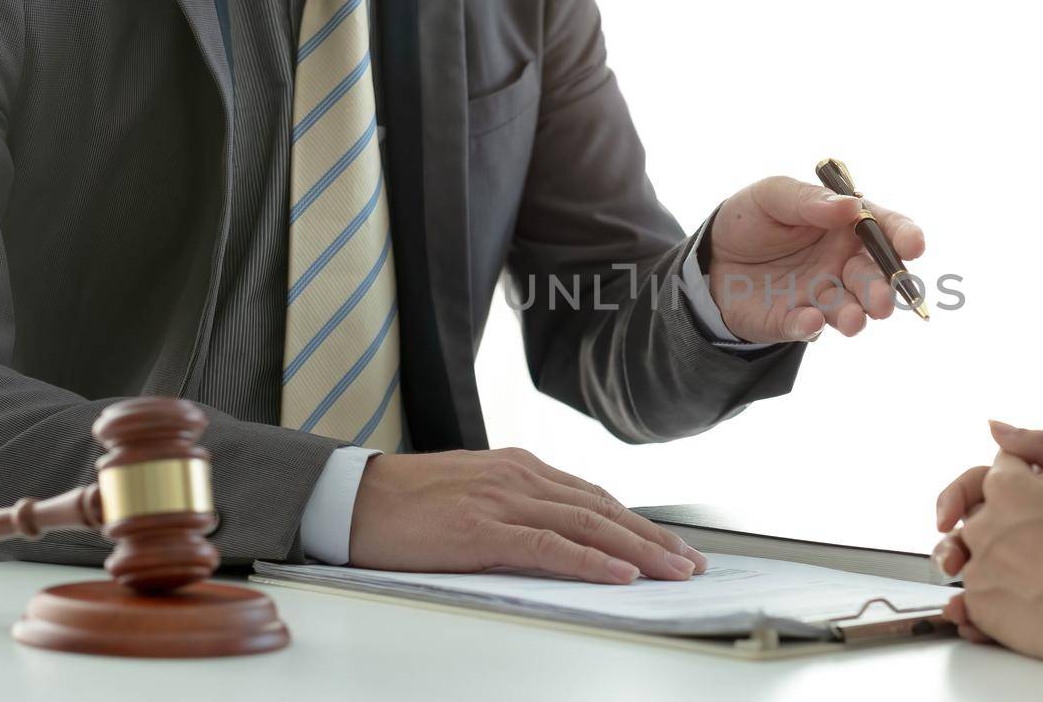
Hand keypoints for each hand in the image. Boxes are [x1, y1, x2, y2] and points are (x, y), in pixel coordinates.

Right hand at [348, 448, 707, 582]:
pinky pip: (550, 546)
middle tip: (691, 564)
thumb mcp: (474, 494)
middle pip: (603, 510)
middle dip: (653, 539)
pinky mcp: (483, 528)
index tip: (670, 546)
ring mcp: (504, 499)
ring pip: (588, 525)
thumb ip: (517, 507)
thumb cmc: (406, 502)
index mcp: (520, 467)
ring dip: (638, 551)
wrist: (351, 498)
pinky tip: (620, 574)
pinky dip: (591, 561)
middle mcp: (520, 476)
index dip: (638, 523)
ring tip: (673, 571)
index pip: (594, 497)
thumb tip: (560, 536)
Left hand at [707, 176, 924, 340]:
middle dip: (883, 290)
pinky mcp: (795, 320)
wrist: (711, 256)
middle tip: (883, 300)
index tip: (913, 246)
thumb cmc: (751, 218)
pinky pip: (807, 327)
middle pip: (874, 277)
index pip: (886, 230)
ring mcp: (822, 295)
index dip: (904, 236)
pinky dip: (810, 327)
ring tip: (851, 320)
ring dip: (854, 315)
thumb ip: (809, 200)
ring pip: (849, 309)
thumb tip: (851, 207)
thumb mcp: (772, 195)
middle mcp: (843, 263)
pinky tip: (809, 321)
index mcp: (847, 227)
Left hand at [941, 415, 1042, 673]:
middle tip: (1036, 534)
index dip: (1025, 477)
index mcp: (1005, 485)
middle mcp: (982, 523)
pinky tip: (1018, 599)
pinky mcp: (980, 605)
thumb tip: (1016, 420)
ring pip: (978, 554)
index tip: (1042, 491)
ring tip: (1027, 570)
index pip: (1004, 468)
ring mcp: (978, 566)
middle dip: (1005, 517)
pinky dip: (991, 594)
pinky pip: (975, 595)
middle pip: (984, 510)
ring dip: (997, 557)